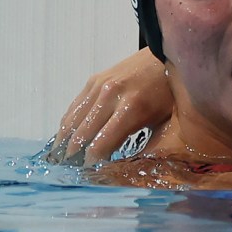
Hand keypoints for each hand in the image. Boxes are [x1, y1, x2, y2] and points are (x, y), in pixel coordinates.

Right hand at [47, 48, 171, 165]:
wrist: (165, 56)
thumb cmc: (170, 93)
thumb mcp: (163, 121)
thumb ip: (144, 142)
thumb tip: (126, 167)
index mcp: (132, 109)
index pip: (101, 143)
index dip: (92, 162)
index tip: (88, 174)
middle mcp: (111, 96)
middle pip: (83, 133)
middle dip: (75, 155)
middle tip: (69, 171)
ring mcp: (100, 86)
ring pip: (73, 120)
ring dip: (65, 141)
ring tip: (60, 159)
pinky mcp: (94, 80)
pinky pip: (75, 106)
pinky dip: (69, 123)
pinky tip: (65, 137)